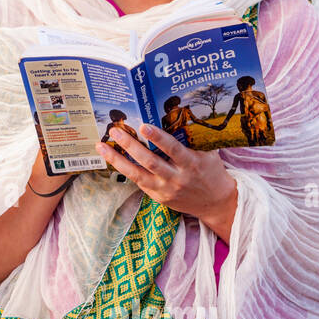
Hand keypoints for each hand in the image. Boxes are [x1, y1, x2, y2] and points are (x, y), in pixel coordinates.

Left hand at [99, 122, 237, 241]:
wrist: (216, 203)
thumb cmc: (211, 172)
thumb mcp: (208, 154)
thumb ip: (193, 140)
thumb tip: (178, 115)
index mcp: (191, 164)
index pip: (172, 149)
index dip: (158, 138)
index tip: (143, 126)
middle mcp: (177, 178)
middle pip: (150, 161)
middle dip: (130, 145)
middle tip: (115, 131)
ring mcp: (166, 190)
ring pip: (137, 174)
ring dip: (117, 160)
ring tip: (102, 146)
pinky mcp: (158, 197)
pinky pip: (138, 182)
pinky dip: (124, 169)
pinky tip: (111, 158)